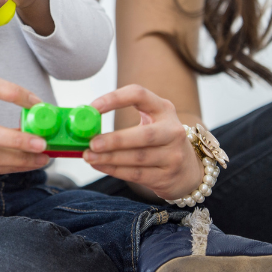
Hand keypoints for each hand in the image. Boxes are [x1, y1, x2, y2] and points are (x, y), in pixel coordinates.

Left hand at [82, 85, 203, 199]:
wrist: (188, 171)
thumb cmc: (158, 140)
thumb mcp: (150, 122)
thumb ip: (124, 119)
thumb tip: (83, 124)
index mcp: (164, 108)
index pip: (139, 95)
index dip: (114, 99)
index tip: (93, 107)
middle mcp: (173, 130)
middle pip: (143, 135)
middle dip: (114, 140)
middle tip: (91, 143)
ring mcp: (174, 155)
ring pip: (137, 158)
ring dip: (109, 158)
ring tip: (88, 156)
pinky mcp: (168, 176)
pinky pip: (136, 174)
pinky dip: (114, 170)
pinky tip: (99, 165)